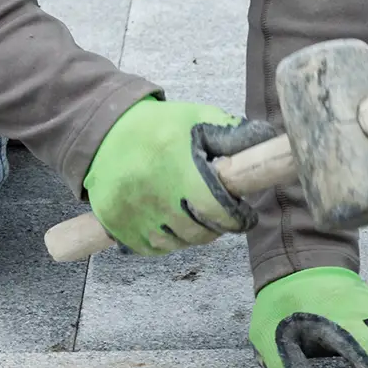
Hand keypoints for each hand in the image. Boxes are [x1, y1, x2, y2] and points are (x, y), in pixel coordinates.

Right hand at [84, 97, 275, 254]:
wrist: (104, 131)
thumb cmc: (158, 127)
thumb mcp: (196, 119)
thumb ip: (230, 134)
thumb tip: (264, 142)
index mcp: (178, 168)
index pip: (217, 210)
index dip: (237, 218)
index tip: (244, 216)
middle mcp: (154, 195)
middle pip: (199, 232)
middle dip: (217, 226)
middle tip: (220, 214)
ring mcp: (133, 213)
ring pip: (177, 243)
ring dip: (192, 235)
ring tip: (195, 216)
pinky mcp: (117, 224)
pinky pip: (153, 248)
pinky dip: (167, 241)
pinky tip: (172, 223)